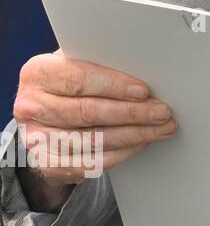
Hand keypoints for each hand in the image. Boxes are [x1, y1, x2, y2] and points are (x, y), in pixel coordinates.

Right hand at [11, 50, 177, 203]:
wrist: (48, 112)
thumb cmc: (74, 81)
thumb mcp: (83, 62)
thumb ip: (105, 63)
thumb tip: (147, 69)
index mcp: (38, 73)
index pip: (79, 79)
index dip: (114, 86)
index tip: (144, 91)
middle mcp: (30, 106)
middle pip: (88, 112)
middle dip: (132, 113)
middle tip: (162, 112)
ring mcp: (36, 137)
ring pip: (93, 139)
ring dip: (134, 135)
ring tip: (161, 128)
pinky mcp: (47, 163)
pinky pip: (90, 162)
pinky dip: (121, 153)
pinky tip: (141, 143)